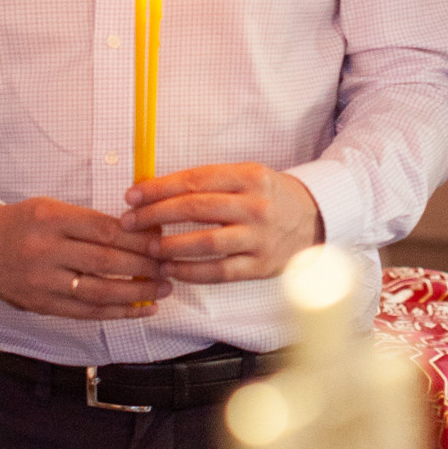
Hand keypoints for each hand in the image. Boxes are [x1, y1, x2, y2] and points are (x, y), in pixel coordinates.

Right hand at [0, 198, 167, 317]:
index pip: (104, 229)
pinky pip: (87, 312)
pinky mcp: (42, 305)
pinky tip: (141, 308)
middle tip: (170, 264)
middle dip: (144, 265)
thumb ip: (89, 221)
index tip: (162, 239)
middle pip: (106, 261)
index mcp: (50, 219)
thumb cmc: (22, 225)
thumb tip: (140, 232)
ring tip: (163, 289)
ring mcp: (42, 281)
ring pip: (99, 291)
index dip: (138, 237)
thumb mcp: (51, 209)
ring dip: (137, 292)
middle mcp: (44, 250)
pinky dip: (118, 312)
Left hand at [123, 164, 323, 283]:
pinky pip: (219, 271)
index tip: (132, 196)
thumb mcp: (248, 177)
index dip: (158, 188)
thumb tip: (155, 190)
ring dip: (170, 246)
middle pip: (196, 208)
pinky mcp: (261, 266)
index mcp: (249, 176)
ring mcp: (260, 237)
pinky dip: (191, 272)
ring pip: (206, 242)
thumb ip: (209, 183)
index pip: (195, 180)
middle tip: (131, 222)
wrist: (316, 219)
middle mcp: (256, 205)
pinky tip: (171, 270)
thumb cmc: (271, 196)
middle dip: (155, 215)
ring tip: (148, 248)